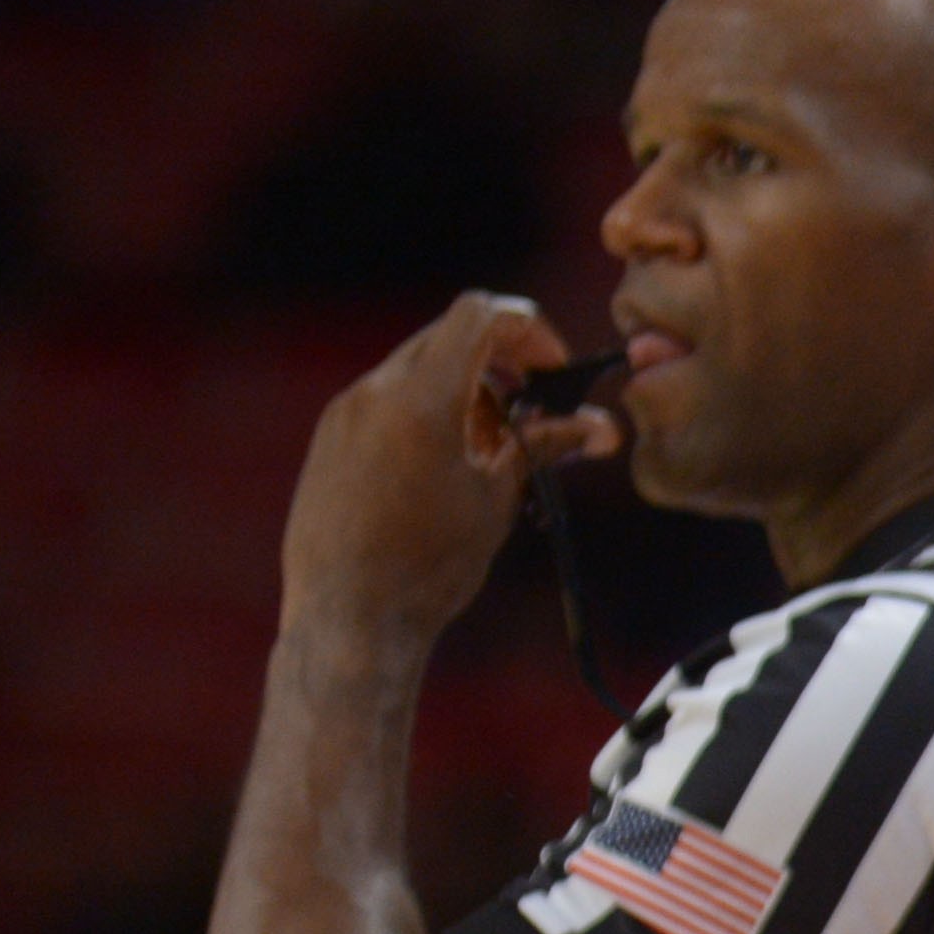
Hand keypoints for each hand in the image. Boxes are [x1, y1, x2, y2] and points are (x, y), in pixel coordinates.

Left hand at [279, 293, 621, 643]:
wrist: (346, 620)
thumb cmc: (429, 567)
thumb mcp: (498, 499)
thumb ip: (543, 445)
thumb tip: (604, 426)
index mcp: (422, 400)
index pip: (480, 313)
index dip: (529, 329)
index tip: (551, 371)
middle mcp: (375, 392)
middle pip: (450, 335)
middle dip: (500, 360)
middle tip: (532, 405)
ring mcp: (345, 413)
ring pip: (417, 365)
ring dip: (465, 386)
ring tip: (489, 447)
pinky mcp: (330, 438)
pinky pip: (387, 397)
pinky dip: (427, 408)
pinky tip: (444, 464)